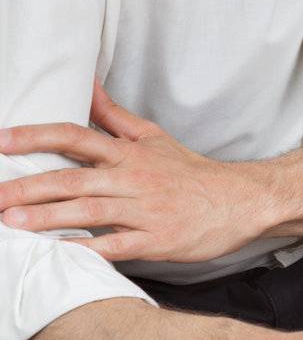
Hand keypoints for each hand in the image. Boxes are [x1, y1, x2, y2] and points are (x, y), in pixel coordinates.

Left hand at [0, 81, 269, 261]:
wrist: (240, 202)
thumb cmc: (192, 173)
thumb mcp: (153, 138)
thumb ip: (114, 116)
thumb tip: (87, 85)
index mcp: (128, 153)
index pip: (75, 136)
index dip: (35, 137)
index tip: (0, 141)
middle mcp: (132, 179)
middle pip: (72, 178)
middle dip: (26, 186)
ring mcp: (143, 211)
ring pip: (87, 212)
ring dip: (45, 217)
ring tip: (8, 221)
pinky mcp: (155, 240)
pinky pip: (113, 247)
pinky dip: (83, 250)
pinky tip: (55, 254)